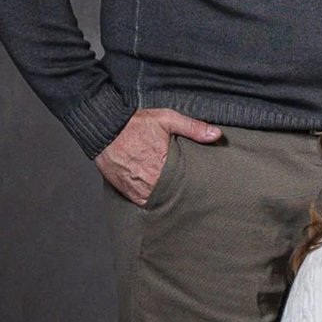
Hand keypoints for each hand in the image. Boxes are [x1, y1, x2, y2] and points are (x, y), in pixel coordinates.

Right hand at [95, 108, 221, 204]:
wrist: (105, 128)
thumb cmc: (136, 124)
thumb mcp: (167, 119)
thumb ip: (193, 127)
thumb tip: (216, 135)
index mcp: (164, 162)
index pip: (185, 182)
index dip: (194, 186)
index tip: (203, 188)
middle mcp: (150, 178)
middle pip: (172, 194)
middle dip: (182, 195)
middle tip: (194, 197)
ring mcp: (136, 186)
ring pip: (158, 201)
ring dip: (167, 200)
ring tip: (179, 199)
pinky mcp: (125, 190)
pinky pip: (142, 203)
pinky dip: (151, 202)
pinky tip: (160, 199)